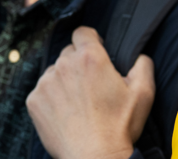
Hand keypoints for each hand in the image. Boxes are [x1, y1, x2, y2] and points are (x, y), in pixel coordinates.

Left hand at [26, 26, 155, 158]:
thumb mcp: (144, 93)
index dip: (91, 41)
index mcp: (89, 58)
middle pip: (68, 53)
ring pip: (54, 72)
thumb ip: (142, 64)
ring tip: (79, 104)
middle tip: (91, 87)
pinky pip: (42, 91)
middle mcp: (64, 65)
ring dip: (64, 82)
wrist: (95, 157)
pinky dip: (51, 99)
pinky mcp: (34, 100)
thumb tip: (138, 54)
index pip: (82, 32)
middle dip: (79, 65)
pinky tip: (66, 114)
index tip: (96, 54)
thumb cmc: (119, 127)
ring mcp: (45, 83)